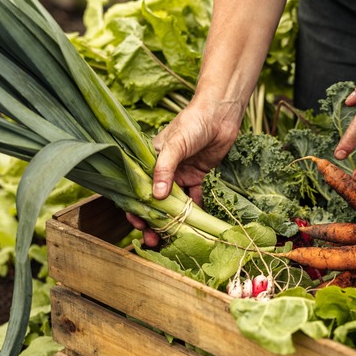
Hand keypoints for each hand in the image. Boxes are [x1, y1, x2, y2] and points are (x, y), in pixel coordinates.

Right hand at [129, 98, 244, 245]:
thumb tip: (156, 197)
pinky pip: (194, 199)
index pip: (137, 189)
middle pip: (154, 201)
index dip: (135, 208)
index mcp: (149, 160)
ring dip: (173, 221)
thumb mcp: (175, 144)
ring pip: (174, 204)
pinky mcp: (198, 177)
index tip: (138, 225)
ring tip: (172, 239)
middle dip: (153, 222)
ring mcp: (180, 175)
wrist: (220, 115)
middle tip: (154, 241)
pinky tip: (196, 225)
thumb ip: (164, 169)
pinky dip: (195, 211)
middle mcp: (163, 170)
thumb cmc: (192, 123)